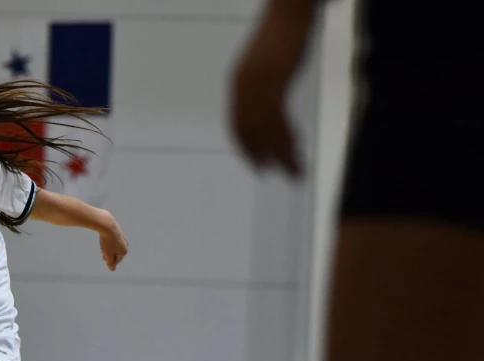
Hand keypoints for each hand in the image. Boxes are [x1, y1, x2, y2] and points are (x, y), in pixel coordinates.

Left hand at [99, 221, 128, 271]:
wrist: (107, 224)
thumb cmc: (107, 241)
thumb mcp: (108, 254)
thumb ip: (110, 263)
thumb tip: (112, 270)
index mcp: (124, 251)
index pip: (115, 261)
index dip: (108, 259)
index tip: (104, 253)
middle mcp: (126, 244)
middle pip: (115, 253)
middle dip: (108, 253)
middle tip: (104, 248)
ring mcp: (123, 237)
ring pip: (113, 246)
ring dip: (108, 247)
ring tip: (104, 242)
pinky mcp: (118, 231)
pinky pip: (112, 239)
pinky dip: (108, 240)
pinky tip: (105, 237)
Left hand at [229, 3, 313, 176]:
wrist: (291, 9)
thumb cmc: (284, 32)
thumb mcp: (267, 62)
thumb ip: (263, 82)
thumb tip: (270, 101)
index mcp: (238, 81)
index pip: (237, 123)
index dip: (246, 146)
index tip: (257, 163)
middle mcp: (242, 85)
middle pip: (248, 131)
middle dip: (260, 155)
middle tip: (274, 173)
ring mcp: (257, 84)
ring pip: (264, 131)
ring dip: (279, 155)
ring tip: (293, 171)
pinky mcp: (273, 81)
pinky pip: (277, 121)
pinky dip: (285, 142)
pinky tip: (295, 153)